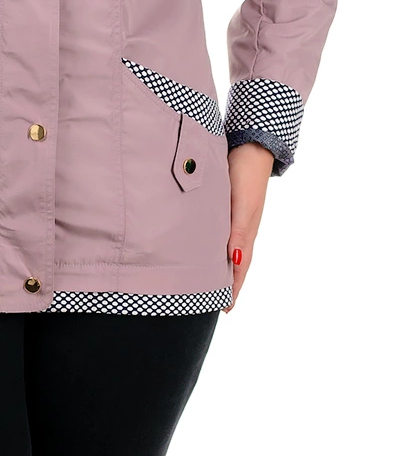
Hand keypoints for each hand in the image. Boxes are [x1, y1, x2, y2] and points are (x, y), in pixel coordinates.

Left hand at [223, 141, 273, 312]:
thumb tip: (234, 261)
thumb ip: (237, 231)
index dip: (233, 289)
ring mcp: (236, 217)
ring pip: (227, 248)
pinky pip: (222, 232)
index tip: (224, 310)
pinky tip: (205, 244)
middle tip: (210, 301)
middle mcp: (242, 228)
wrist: (250, 144)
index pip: (240, 268)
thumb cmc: (245, 175)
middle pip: (234, 262)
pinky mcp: (229, 205)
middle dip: (225, 282)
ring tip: (206, 280)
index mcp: (246, 232)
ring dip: (219, 264)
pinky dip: (215, 244)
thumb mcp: (241, 204)